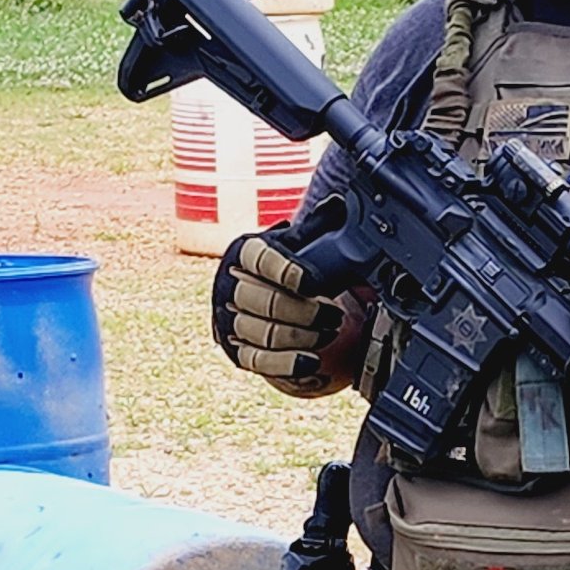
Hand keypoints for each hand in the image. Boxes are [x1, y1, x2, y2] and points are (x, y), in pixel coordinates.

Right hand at [211, 231, 370, 394]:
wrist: (263, 298)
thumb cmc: (284, 268)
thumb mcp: (295, 243)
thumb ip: (316, 228)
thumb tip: (340, 205)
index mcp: (243, 253)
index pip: (261, 261)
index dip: (288, 272)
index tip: (314, 282)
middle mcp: (228, 286)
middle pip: (265, 302)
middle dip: (305, 311)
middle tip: (334, 314)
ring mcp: (229, 322)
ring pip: (265, 333)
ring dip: (303, 336)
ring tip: (330, 331)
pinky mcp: (237, 352)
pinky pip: (260, 361)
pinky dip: (288, 363)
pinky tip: (312, 361)